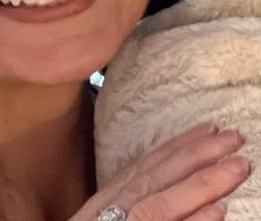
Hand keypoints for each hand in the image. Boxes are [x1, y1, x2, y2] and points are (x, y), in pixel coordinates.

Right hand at [71, 123, 248, 219]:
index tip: (207, 129)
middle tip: (234, 138)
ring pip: (163, 199)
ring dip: (202, 182)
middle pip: (157, 174)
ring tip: (238, 166)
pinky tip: (218, 210)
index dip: (178, 145)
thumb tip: (174, 190)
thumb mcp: (104, 215)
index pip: (147, 164)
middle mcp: (113, 205)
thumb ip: (129, 198)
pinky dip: (191, 220)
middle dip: (197, 154)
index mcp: (110, 196)